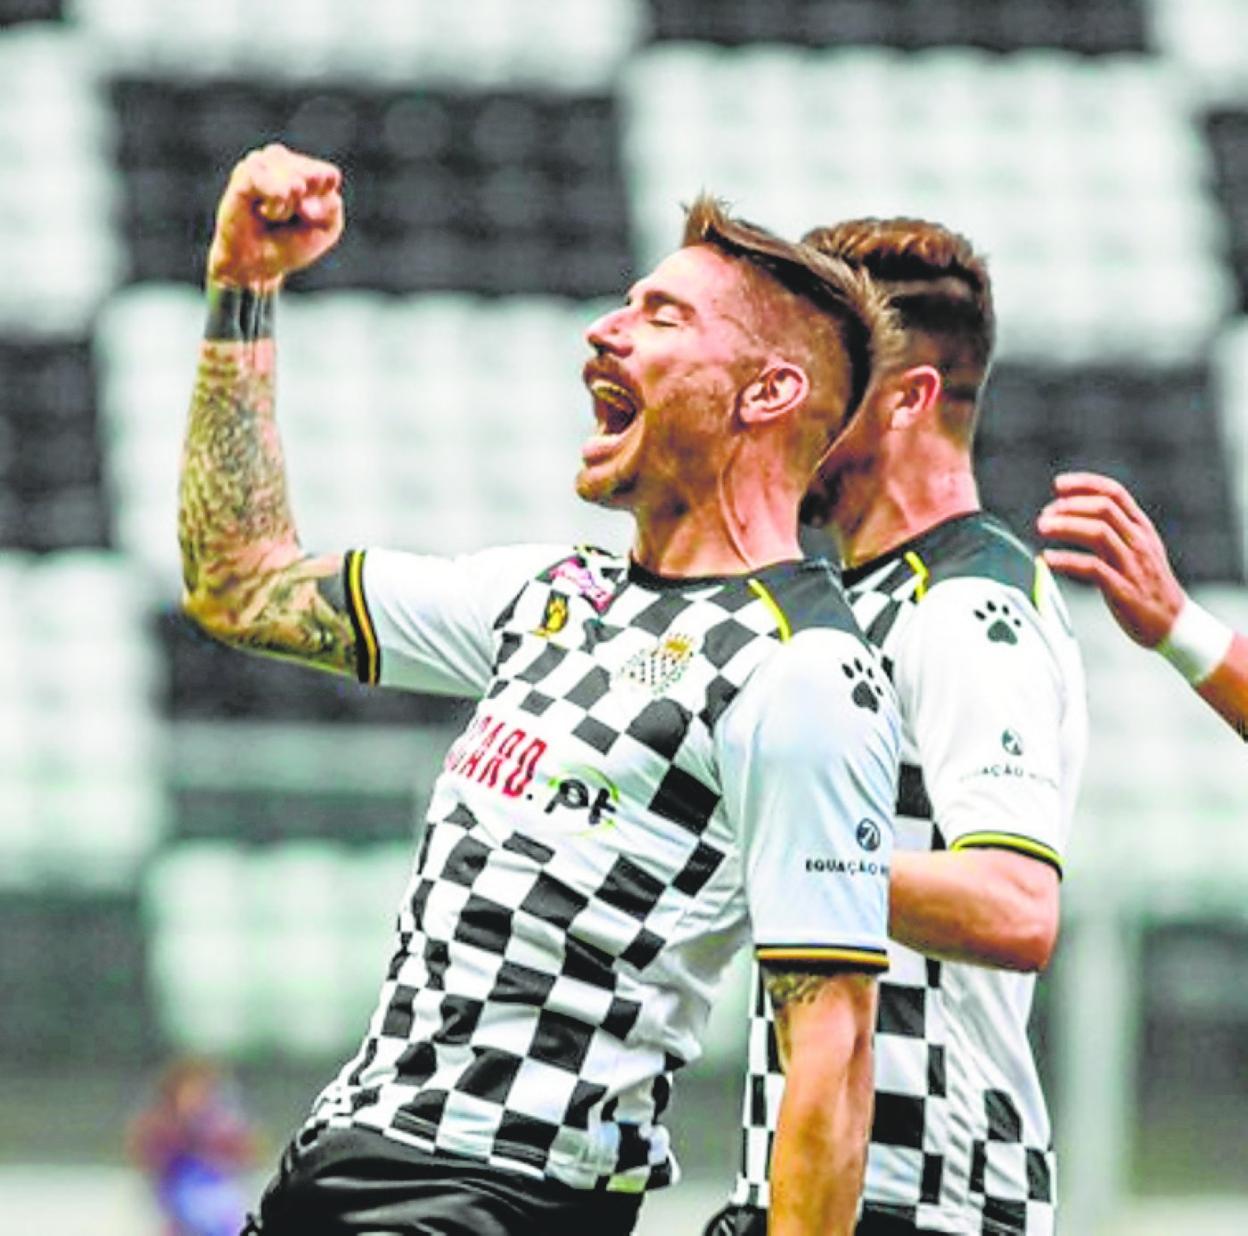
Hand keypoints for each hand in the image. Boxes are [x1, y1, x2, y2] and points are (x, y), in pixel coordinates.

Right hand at [207, 144, 343, 289]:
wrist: (257, 263)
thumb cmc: (291, 243)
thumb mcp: (327, 229)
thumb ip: (330, 204)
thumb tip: (298, 187)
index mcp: (308, 168)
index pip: (328, 174)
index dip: (322, 202)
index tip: (308, 218)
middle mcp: (284, 160)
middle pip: (312, 176)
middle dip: (304, 206)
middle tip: (287, 219)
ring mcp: (262, 162)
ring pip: (294, 181)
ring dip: (288, 207)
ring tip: (273, 216)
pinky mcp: (244, 171)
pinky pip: (274, 188)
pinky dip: (274, 206)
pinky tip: (262, 212)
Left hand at [1036, 471, 1184, 647]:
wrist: (1174, 623)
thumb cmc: (1147, 585)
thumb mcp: (1136, 549)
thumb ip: (1112, 530)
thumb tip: (1071, 514)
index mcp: (1141, 528)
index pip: (1114, 493)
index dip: (1085, 484)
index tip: (1059, 485)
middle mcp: (1138, 541)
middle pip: (1104, 508)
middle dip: (1070, 506)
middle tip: (1045, 514)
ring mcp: (1132, 564)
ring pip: (1098, 532)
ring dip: (1066, 526)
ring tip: (1043, 528)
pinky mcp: (1123, 588)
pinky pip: (1092, 568)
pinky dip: (1067, 561)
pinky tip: (1048, 559)